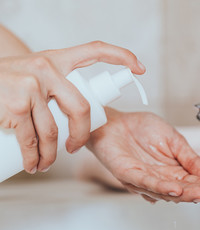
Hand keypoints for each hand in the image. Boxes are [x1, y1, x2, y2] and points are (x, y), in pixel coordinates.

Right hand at [0, 41, 144, 173]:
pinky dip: (34, 158)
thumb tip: (82, 115)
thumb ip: (58, 86)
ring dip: (52, 155)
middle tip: (74, 148)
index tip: (140, 68)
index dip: (121, 56)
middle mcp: (46, 68)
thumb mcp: (36, 73)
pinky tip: (33, 164)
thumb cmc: (9, 80)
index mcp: (57, 59)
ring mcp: (31, 86)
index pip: (95, 50)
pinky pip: (33, 141)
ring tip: (45, 163)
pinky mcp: (14, 106)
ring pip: (55, 131)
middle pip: (82, 108)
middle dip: (81, 135)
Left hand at [86, 108, 199, 203]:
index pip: (195, 182)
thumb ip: (191, 158)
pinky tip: (175, 189)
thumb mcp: (175, 140)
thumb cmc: (142, 128)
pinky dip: (161, 187)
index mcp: (174, 170)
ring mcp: (146, 179)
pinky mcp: (130, 175)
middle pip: (184, 190)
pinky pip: (147, 183)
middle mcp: (161, 178)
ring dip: (186, 193)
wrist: (117, 121)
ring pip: (168, 191)